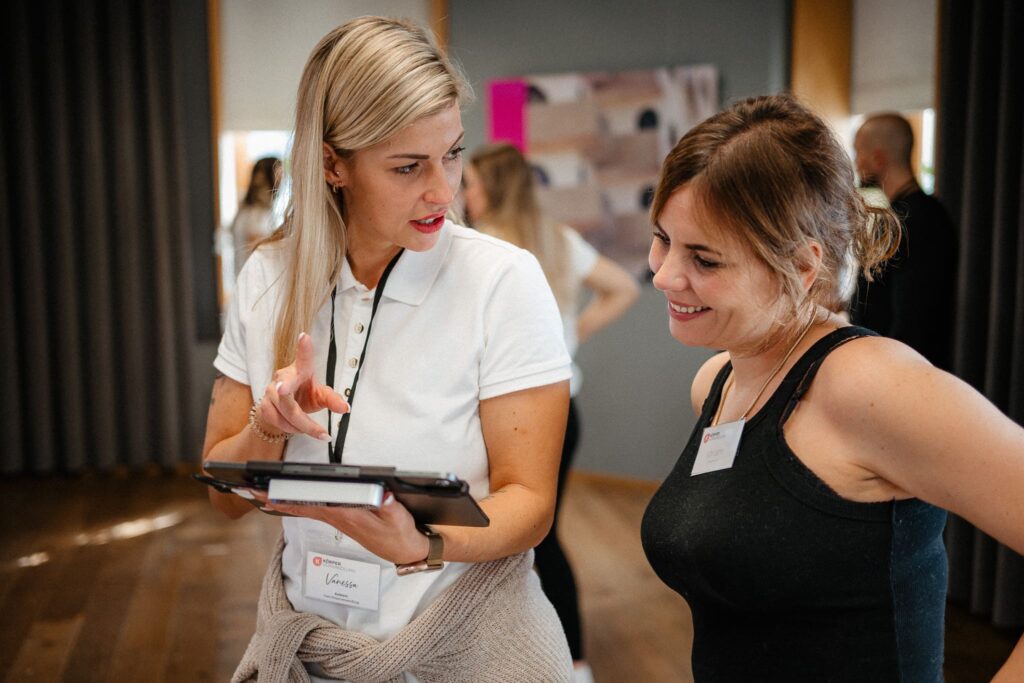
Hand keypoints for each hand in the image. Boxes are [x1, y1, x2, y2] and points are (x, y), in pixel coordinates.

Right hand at [257, 332, 348, 440]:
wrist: (282, 409)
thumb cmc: (305, 395)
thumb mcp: (320, 395)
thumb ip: (333, 400)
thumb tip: (347, 408)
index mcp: (301, 369)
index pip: (304, 357)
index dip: (304, 348)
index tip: (305, 336)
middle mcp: (283, 377)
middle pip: (286, 388)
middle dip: (284, 387)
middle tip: (282, 389)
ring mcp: (270, 391)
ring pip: (286, 411)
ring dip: (304, 426)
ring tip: (317, 432)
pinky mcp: (263, 406)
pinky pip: (279, 421)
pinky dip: (293, 429)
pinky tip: (299, 429)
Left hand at [257, 491, 431, 564]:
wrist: (406, 551)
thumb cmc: (400, 533)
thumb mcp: (399, 518)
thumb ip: (389, 505)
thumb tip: (381, 491)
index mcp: (343, 514)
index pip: (308, 503)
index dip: (284, 496)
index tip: (262, 490)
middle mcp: (334, 516)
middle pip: (296, 504)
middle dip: (270, 496)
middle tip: (244, 487)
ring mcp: (335, 518)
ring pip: (300, 506)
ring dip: (277, 498)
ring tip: (255, 489)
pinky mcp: (340, 518)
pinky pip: (310, 508)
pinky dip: (293, 502)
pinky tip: (283, 498)